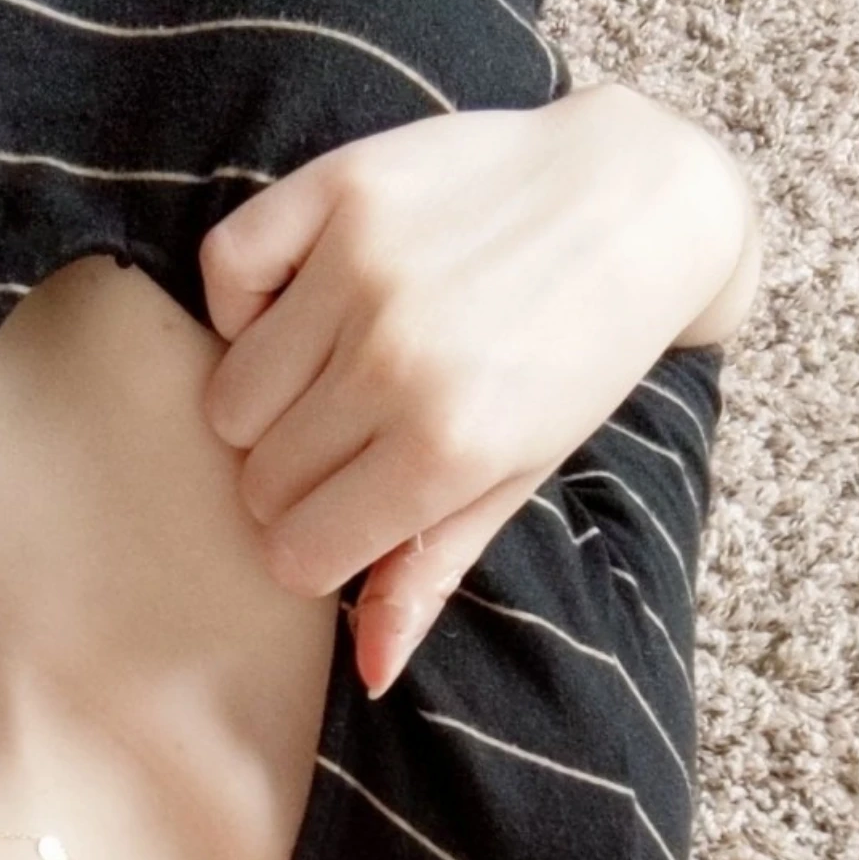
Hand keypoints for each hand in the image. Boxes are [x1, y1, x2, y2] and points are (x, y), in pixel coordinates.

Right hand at [198, 86, 756, 694]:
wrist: (634, 201)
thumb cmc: (580, 353)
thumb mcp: (520, 473)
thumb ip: (432, 566)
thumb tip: (368, 671)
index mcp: (448, 450)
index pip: (296, 552)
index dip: (315, 546)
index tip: (346, 513)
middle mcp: (395, 362)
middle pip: (260, 478)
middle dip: (294, 478)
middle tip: (351, 439)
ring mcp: (361, 270)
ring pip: (230, 393)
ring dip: (266, 399)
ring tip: (327, 373)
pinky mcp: (340, 188)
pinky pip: (224, 269)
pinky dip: (242, 298)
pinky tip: (297, 304)